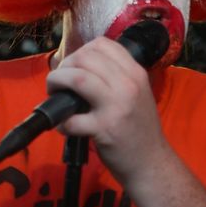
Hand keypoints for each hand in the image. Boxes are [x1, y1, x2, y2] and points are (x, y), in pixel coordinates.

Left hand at [46, 37, 167, 186]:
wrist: (151, 162)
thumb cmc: (139, 128)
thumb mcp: (138, 94)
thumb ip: (116, 77)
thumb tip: (79, 67)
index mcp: (136, 73)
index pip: (102, 44)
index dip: (80, 52)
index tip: (74, 67)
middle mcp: (128, 85)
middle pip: (85, 57)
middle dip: (64, 67)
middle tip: (59, 82)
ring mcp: (116, 106)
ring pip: (78, 78)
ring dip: (57, 82)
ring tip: (54, 94)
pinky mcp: (104, 129)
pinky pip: (72, 118)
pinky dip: (60, 121)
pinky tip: (64, 126)